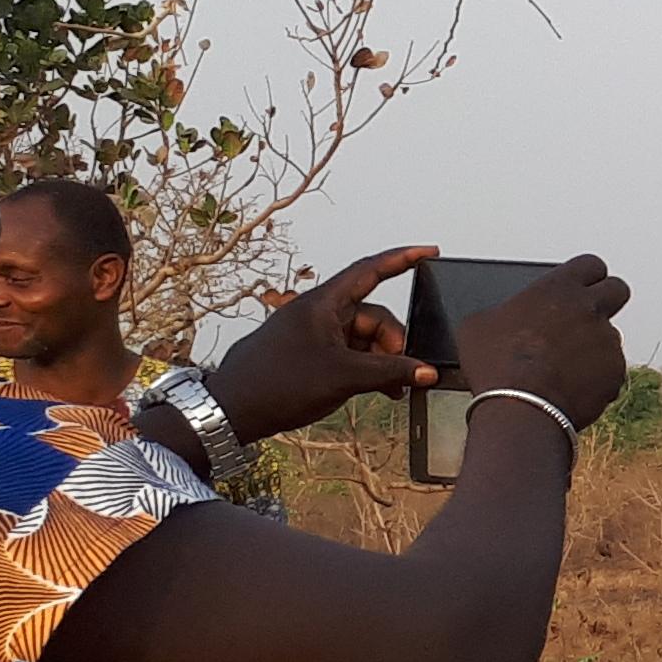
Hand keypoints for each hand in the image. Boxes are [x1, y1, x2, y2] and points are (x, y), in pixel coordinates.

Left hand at [208, 243, 443, 439]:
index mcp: (323, 304)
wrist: (233, 410)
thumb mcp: (343, 377)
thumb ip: (390, 371)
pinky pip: (351, 354)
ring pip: (364, 338)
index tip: (429, 252)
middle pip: (373, 315)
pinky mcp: (311, 354)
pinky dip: (368, 369)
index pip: (369, 271)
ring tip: (390, 388)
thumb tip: (426, 371)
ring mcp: (315, 334)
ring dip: (382, 361)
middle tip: (403, 372)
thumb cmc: (276, 384)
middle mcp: (319, 314)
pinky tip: (380, 389)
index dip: (402, 259)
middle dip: (394, 342)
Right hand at [446, 255, 632, 434]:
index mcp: (558, 289)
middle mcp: (590, 309)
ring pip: (610, 335)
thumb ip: (505, 311)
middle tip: (587, 314)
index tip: (579, 285)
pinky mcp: (616, 371)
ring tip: (564, 364)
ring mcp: (607, 341)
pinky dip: (596, 375)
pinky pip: (611, 368)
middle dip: (606, 298)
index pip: (590, 264)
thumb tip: (507, 318)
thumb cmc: (496, 366)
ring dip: (594, 344)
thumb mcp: (480, 325)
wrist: (520, 409)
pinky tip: (571, 386)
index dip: (586, 274)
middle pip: (618, 288)